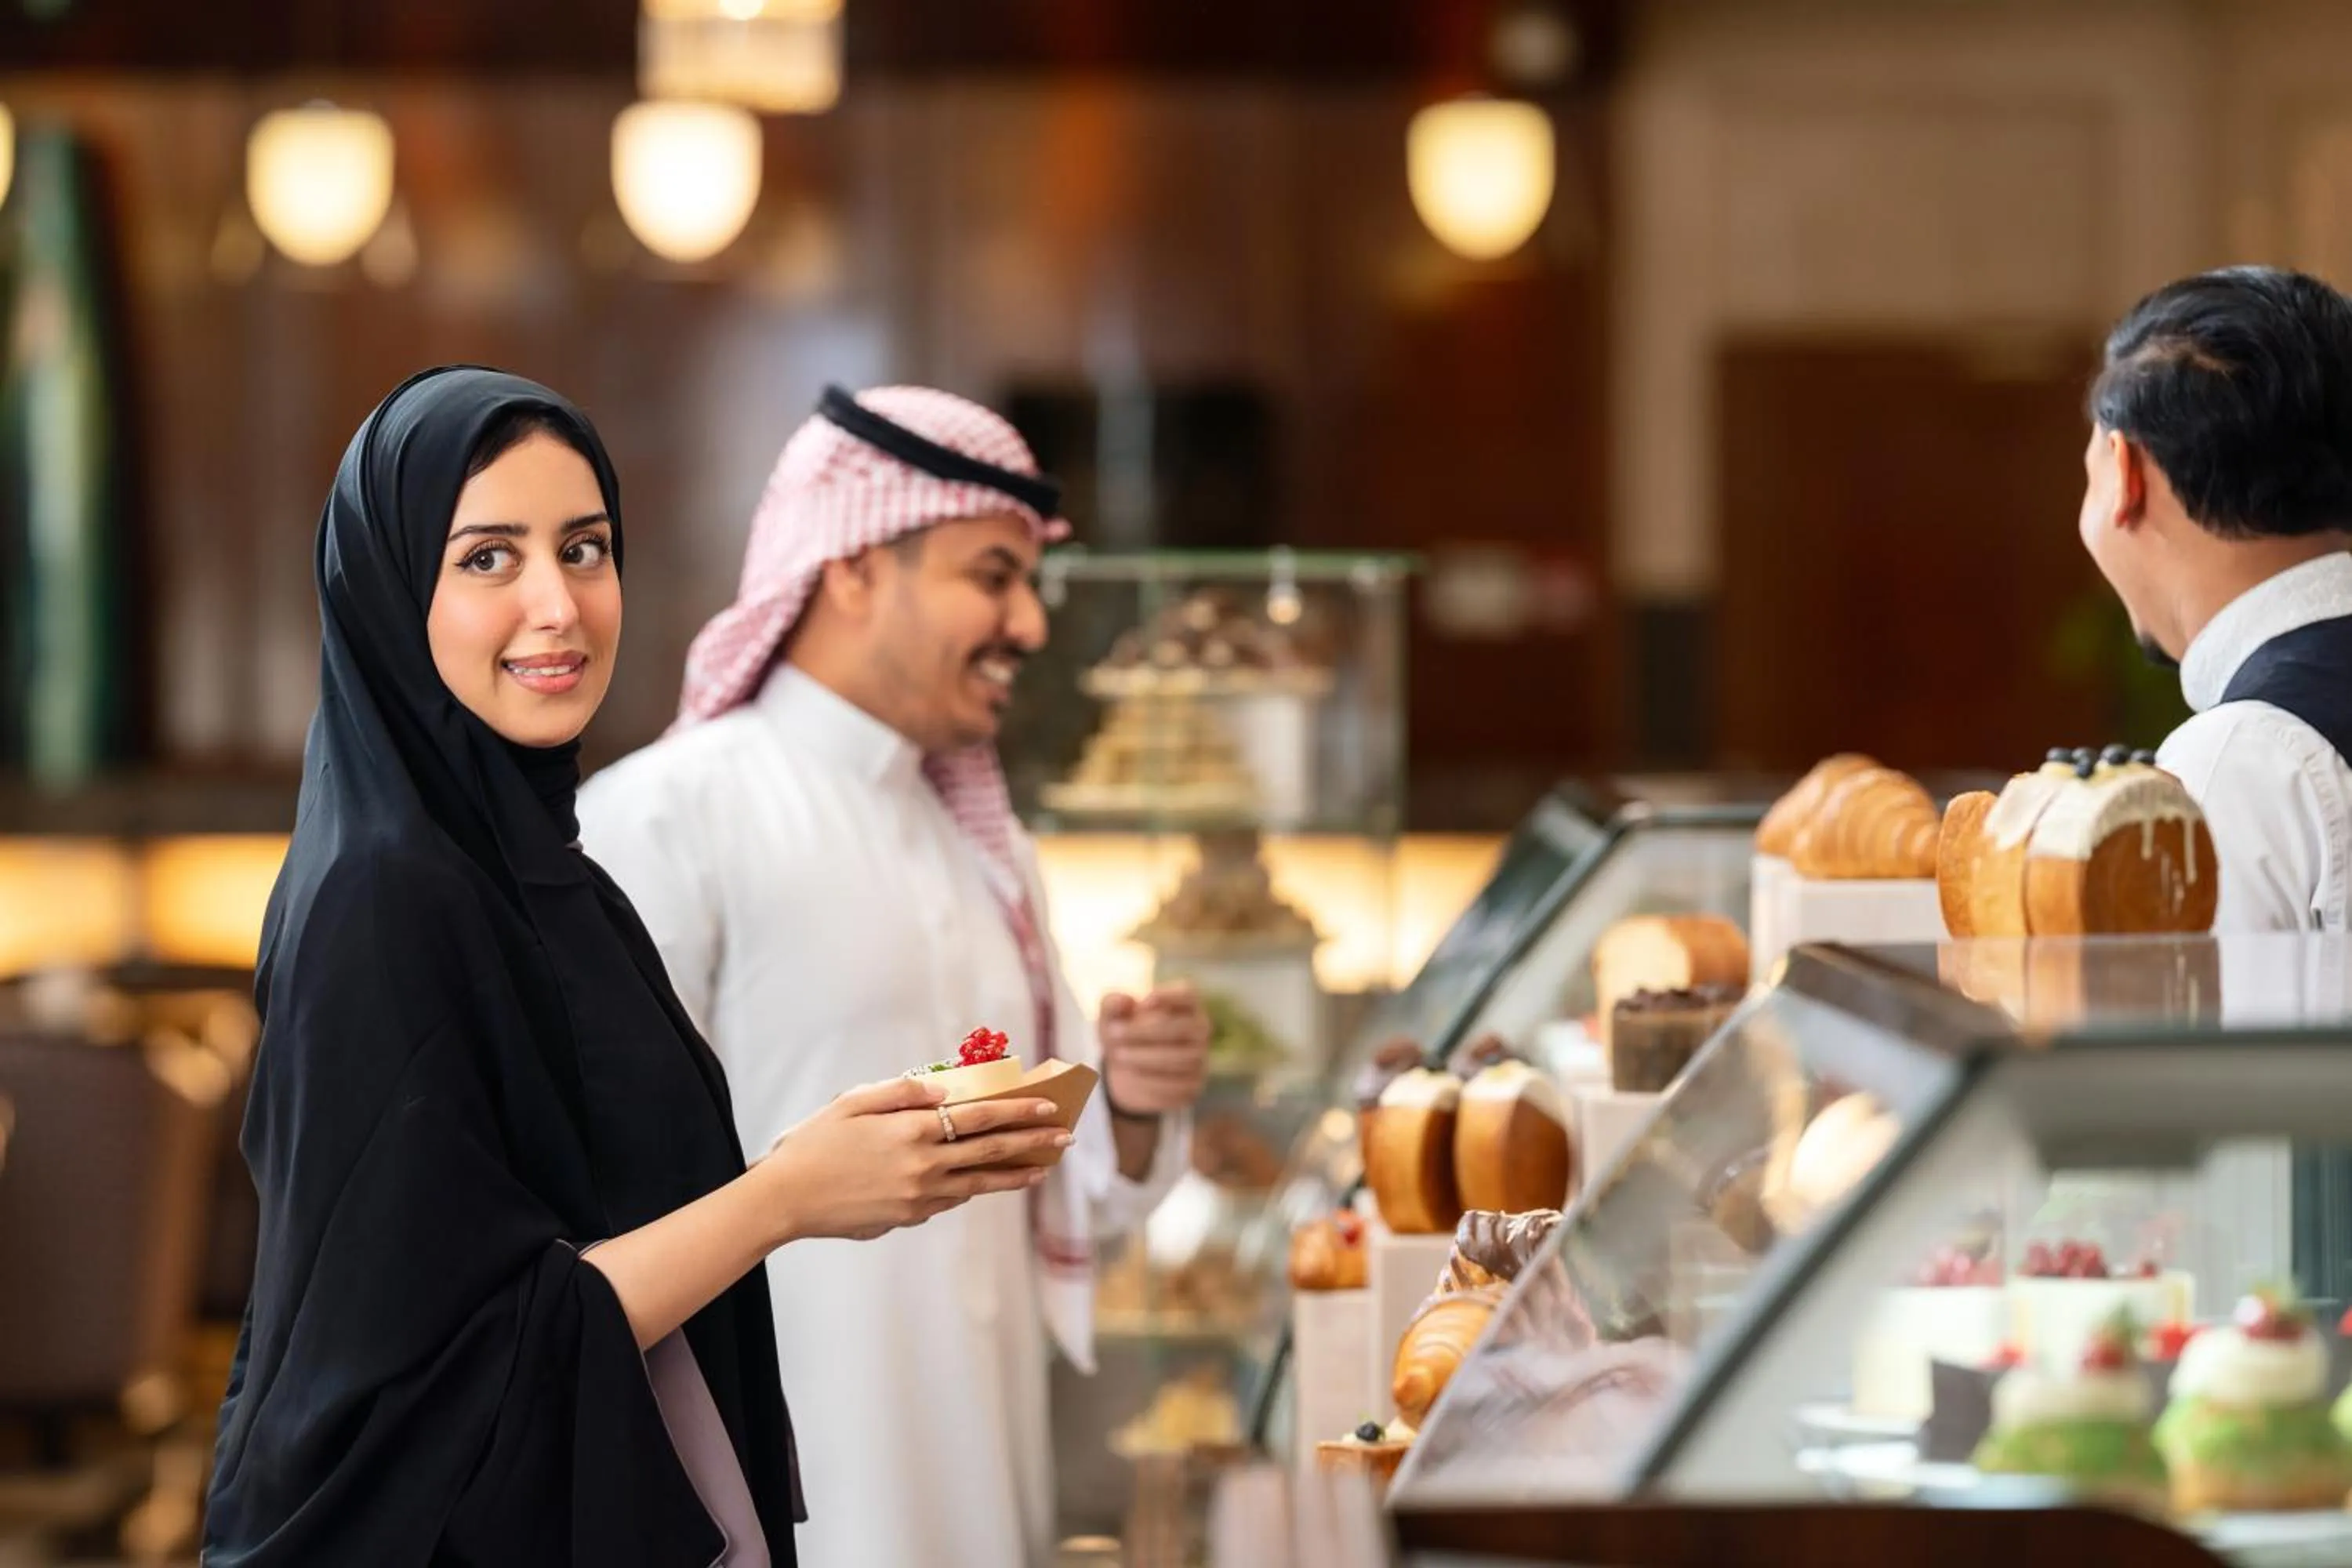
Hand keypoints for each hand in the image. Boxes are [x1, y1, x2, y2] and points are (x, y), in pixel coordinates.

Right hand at [759, 1078, 1071, 1241]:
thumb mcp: (854, 1101)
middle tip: (1064, 1138)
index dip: (1018, 1110)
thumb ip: (903, 1091)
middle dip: (1032, 1143)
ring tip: (1042, 1168)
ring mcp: (917, 1197)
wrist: (784, 1199)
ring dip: (1014, 1174)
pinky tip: (988, 1182)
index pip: (980, 1117)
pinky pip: (949, 1200)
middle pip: (990, 1152)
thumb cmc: (815, 1143)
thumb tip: (946, 1089)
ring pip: (979, 1184)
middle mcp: (922, 1165)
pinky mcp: (907, 1218)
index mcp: (911, 1130)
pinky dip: (973, 1189)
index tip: (1048, 1106)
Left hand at [1099, 983, 1211, 1118]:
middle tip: (1113, 1033)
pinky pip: (1178, 1084)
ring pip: (1182, 1058)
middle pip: (1182, 1027)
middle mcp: (1199, 1028)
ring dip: (1145, 1057)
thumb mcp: (1111, 1017)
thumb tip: (1124, 1001)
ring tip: (1118, 1054)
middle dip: (1145, 1031)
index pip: (1187, 994)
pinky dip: (1150, 1080)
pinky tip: (1130, 1074)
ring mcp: (1199, 1057)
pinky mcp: (1193, 1085)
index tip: (1143, 1002)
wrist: (1128, 1071)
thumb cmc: (1125, 1033)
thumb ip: (1112, 1004)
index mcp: (1185, 1004)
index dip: (1168, 996)